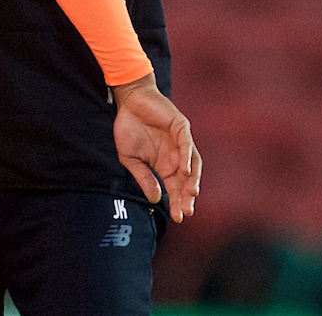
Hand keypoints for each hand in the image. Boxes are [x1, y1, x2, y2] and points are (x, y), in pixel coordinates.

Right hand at [110, 74, 201, 223]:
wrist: (129, 102)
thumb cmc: (129, 128)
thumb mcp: (131, 158)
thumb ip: (144, 178)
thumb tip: (156, 199)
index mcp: (165, 165)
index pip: (175, 188)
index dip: (177, 202)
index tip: (178, 218)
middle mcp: (176, 156)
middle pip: (187, 180)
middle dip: (187, 197)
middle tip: (186, 212)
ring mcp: (180, 142)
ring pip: (193, 164)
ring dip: (193, 180)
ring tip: (191, 195)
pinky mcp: (181, 127)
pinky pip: (187, 145)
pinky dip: (187, 158)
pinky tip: (184, 171)